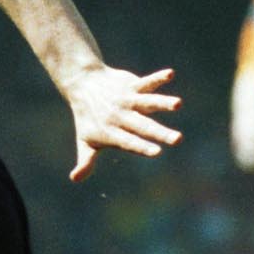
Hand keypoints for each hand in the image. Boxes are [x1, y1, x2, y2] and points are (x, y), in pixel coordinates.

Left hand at [64, 66, 181, 182]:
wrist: (82, 84)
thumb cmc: (87, 119)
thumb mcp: (85, 141)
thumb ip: (86, 161)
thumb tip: (74, 179)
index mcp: (113, 132)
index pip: (129, 141)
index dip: (142, 147)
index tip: (157, 152)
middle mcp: (122, 116)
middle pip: (143, 126)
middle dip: (160, 133)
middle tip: (178, 139)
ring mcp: (128, 100)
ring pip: (148, 102)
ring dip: (163, 103)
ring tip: (178, 104)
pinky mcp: (132, 85)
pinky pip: (147, 82)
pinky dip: (158, 78)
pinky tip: (170, 74)